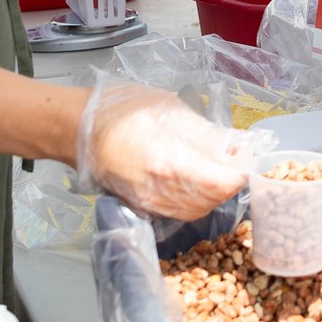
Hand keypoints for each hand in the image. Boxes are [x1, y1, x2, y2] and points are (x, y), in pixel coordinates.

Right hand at [76, 79, 251, 218]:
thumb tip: (235, 149)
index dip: (241, 172)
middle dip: (229, 183)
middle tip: (233, 161)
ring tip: (215, 169)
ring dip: (214, 194)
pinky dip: (195, 201)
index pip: (223, 183)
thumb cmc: (120, 110)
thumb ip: (206, 134)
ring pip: (198, 211)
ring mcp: (150, 204)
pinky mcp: (142, 207)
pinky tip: (195, 181)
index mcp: (170, 162)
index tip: (244, 158)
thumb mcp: (170, 110)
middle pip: (213, 200)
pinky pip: (179, 212)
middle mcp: (161, 191)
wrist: (76, 129)